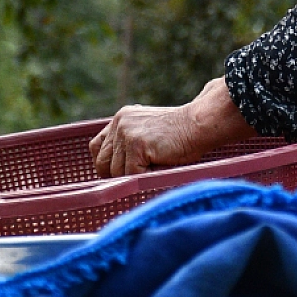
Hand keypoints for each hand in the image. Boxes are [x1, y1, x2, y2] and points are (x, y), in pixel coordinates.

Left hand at [89, 78, 255, 177]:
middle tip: (136, 178)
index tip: (119, 173)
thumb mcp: (149, 132)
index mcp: (121, 118)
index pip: (97, 147)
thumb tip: (116, 172)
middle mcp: (119, 123)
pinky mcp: (136, 144)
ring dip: (133, 177)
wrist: (199, 125)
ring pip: (116, 172)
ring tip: (153, 168)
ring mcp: (126, 133)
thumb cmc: (181, 134)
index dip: (106, 163)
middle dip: (116, 176)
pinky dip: (144, 178)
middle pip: (102, 162)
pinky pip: (131, 174)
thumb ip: (130, 143)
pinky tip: (158, 168)